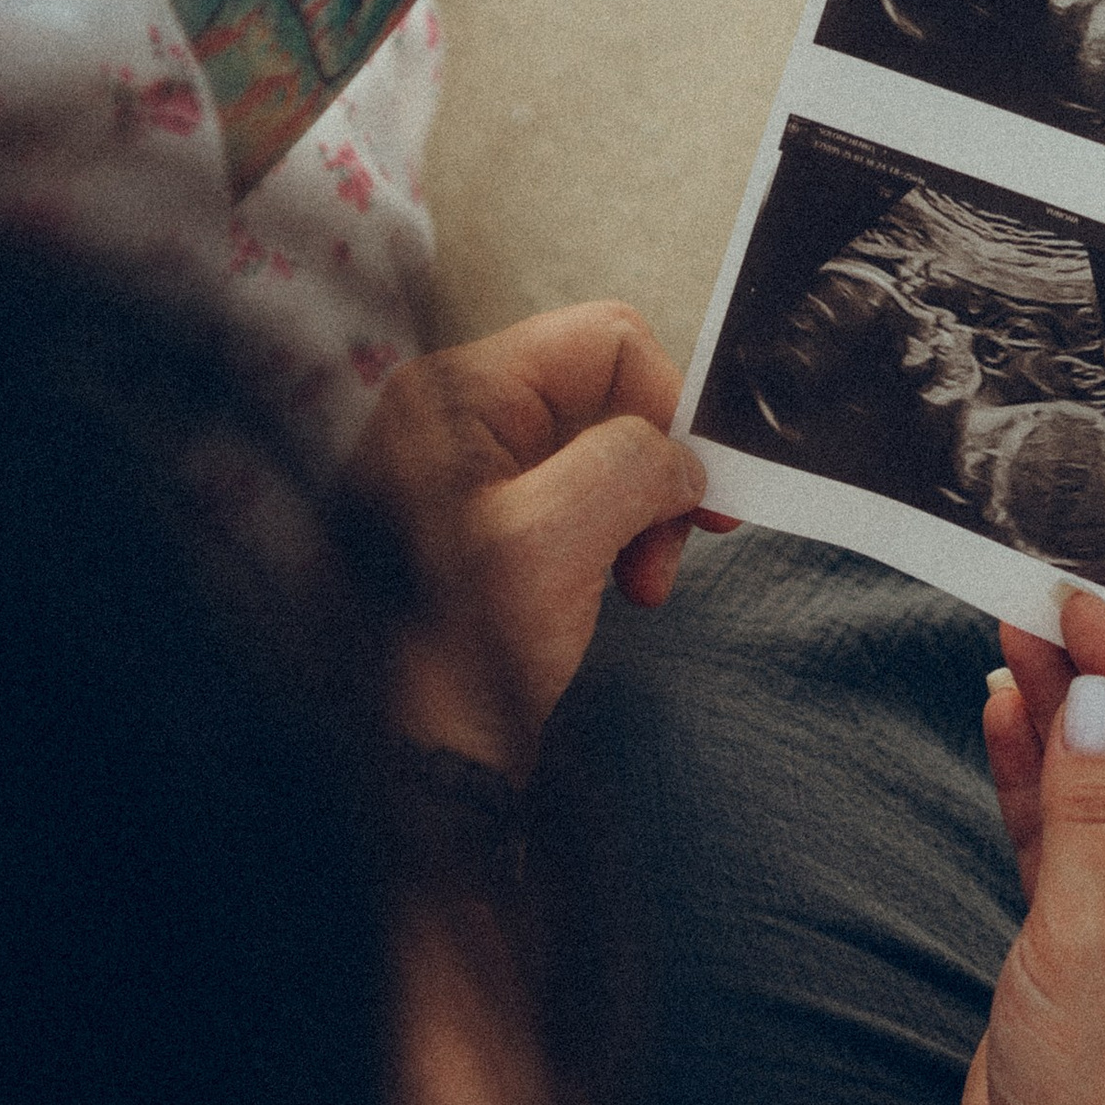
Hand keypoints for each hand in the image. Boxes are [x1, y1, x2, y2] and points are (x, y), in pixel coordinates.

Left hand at [348, 303, 721, 773]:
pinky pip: (586, 501)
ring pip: (609, 452)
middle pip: (612, 396)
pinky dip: (621, 541)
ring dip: (646, 515)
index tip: (696, 485)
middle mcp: (463, 421)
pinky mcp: (497, 526)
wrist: (408, 763)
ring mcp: (478, 474)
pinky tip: (621, 589)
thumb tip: (683, 458)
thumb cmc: (449, 659)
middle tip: (673, 547)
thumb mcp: (552, 541)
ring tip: (644, 583)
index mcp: (459, 396)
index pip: (607, 341)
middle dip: (658, 470)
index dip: (669, 405)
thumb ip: (630, 467)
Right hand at [961, 594, 1104, 1104]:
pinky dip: (1033, 781)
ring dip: (1058, 723)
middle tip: (1036, 605)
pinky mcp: (1088, 935)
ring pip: (1104, 789)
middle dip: (1094, 685)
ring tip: (1009, 641)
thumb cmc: (1094, 1102)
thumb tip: (1095, 700)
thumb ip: (1088, 812)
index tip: (1085, 604)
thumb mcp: (1086, 938)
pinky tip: (1001, 717)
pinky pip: (1066, 834)